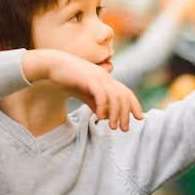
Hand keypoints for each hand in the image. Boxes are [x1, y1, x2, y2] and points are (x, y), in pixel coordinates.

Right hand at [23, 49, 144, 130]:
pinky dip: (103, 107)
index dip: (135, 105)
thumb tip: (106, 116)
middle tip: (124, 129)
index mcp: (107, 79)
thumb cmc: (70, 79)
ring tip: (112, 127)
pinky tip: (100, 118)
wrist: (53, 65)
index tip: (140, 118)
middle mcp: (106, 77)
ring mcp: (98, 77)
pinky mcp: (89, 79)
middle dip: (126, 114)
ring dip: (116, 114)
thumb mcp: (86, 94)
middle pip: (123, 97)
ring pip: (115, 97)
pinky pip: (101, 95)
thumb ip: (96, 103)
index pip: (127, 92)